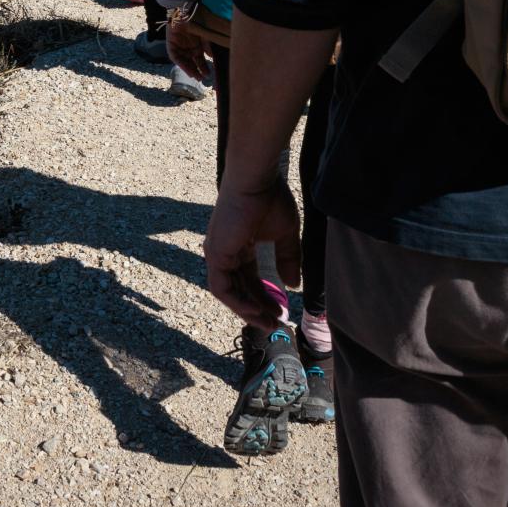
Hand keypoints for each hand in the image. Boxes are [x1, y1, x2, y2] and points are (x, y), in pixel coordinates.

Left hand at [167, 18, 211, 82]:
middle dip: (197, 71)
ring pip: (184, 62)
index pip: (200, 60)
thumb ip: (207, 46)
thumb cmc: (196, 21)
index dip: (203, 67)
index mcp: (197, 46)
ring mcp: (179, 48)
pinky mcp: (171, 46)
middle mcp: (188, 49)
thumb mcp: (204, 35)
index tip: (208, 74)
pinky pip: (175, 57)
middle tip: (202, 79)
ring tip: (196, 76)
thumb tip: (212, 57)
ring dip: (190, 69)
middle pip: (192, 62)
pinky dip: (181, 63)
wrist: (184, 11)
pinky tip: (187, 69)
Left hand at [204, 180, 300, 329]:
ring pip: (228, 292)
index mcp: (240, 247)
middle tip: (276, 325)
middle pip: (240, 289)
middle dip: (258, 309)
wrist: (257, 181)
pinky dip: (237, 302)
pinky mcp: (215, 254)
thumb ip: (288, 259)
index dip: (266, 298)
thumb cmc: (270, 200)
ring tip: (268, 323)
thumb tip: (292, 285)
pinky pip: (221, 287)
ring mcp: (218, 253)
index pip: (250, 279)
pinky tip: (254, 312)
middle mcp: (225, 252)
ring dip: (248, 310)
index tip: (282, 312)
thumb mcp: (285, 235)